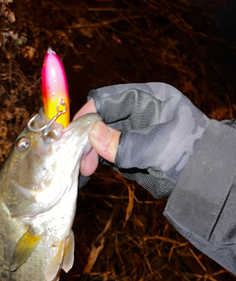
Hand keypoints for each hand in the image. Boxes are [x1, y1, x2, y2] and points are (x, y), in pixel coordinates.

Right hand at [77, 83, 209, 197]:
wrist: (206, 182)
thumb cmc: (189, 156)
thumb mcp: (156, 148)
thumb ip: (123, 143)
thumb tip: (91, 134)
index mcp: (149, 99)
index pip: (109, 98)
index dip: (89, 113)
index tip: (73, 133)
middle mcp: (139, 113)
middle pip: (102, 118)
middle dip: (88, 138)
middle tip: (81, 162)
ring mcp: (134, 132)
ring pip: (101, 137)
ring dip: (90, 153)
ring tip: (84, 171)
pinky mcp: (132, 151)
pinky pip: (108, 153)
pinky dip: (98, 162)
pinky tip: (88, 173)